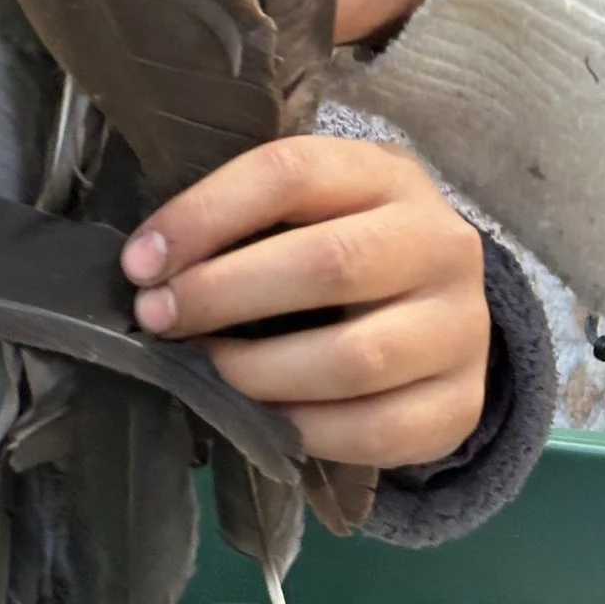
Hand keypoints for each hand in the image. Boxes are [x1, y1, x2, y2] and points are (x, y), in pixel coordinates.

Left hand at [124, 137, 488, 467]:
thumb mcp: (307, 210)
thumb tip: (148, 268)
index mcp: (387, 174)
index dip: (206, 216)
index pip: (291, 173)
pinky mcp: (462, 402)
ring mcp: (461, 326)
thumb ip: (245, 222)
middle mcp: (440, 242)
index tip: (142, 263)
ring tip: (206, 372)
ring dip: (257, 372)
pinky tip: (262, 418)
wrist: (439, 312)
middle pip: (329, 263)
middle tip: (158, 319)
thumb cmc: (342, 248)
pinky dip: (304, 429)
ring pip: (355, 358)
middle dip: (223, 294)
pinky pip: (376, 430)